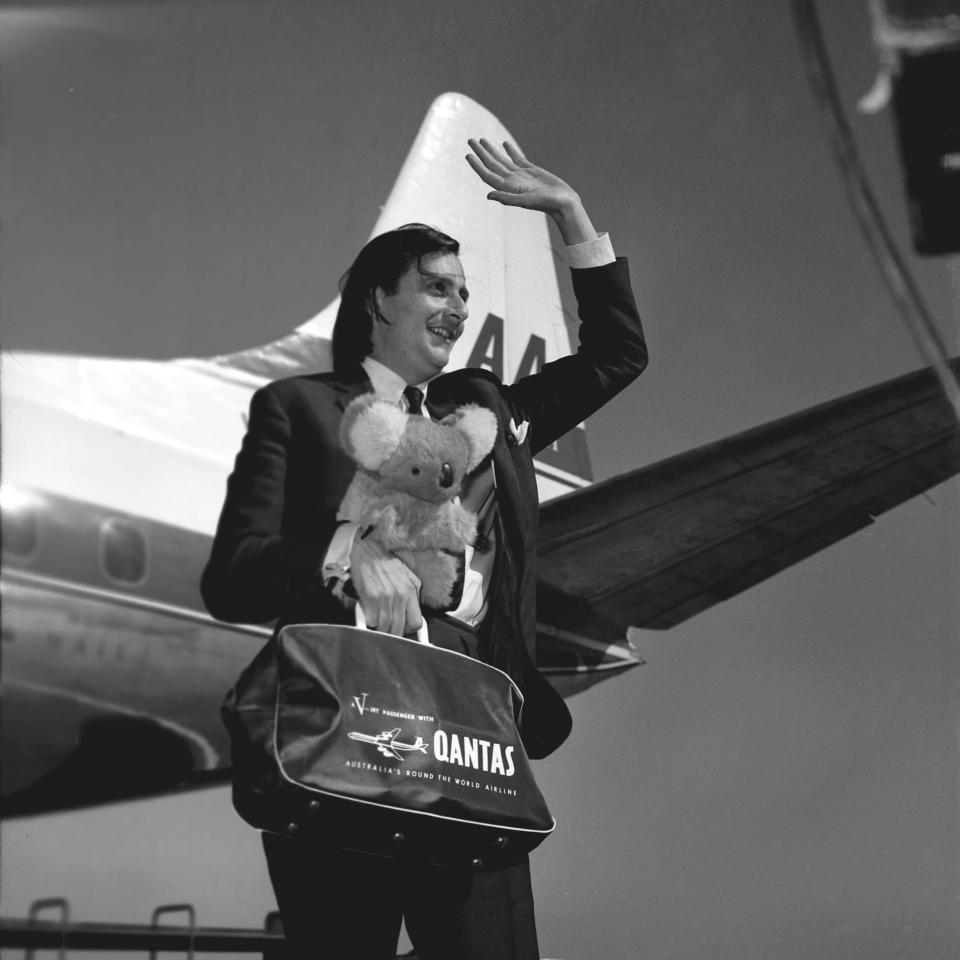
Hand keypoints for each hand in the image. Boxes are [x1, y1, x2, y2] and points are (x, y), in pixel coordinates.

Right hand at [349, 535, 422, 635]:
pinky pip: (371, 621)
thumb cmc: (386, 564)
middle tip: (389, 631)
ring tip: (378, 625)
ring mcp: (384, 598)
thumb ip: (413, 594)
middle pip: (399, 628)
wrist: (367, 552)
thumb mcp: (408, 576)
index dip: (409, 629)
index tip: (404, 629)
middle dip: (394, 633)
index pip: (416, 622)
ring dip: (381, 630)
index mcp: (410, 591)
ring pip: (384, 627)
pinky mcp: (369, 598)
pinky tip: (370, 617)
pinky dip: (370, 623)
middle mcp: (399, 596)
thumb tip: (416, 613)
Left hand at [465, 138, 598, 244]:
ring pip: (502, 160)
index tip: (468, 154)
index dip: (477, 165)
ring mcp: (521, 176)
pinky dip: (510, 151)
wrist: (564, 203)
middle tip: (470, 140)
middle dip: (481, 153)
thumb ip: (507, 198)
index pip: (488, 175)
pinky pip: (517, 159)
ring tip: (482, 140)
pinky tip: (504, 144)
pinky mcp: (531, 171)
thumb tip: (488, 195)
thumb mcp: (526, 201)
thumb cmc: (547, 204)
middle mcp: (512, 182)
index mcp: (508, 188)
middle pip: (492, 165)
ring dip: (492, 150)